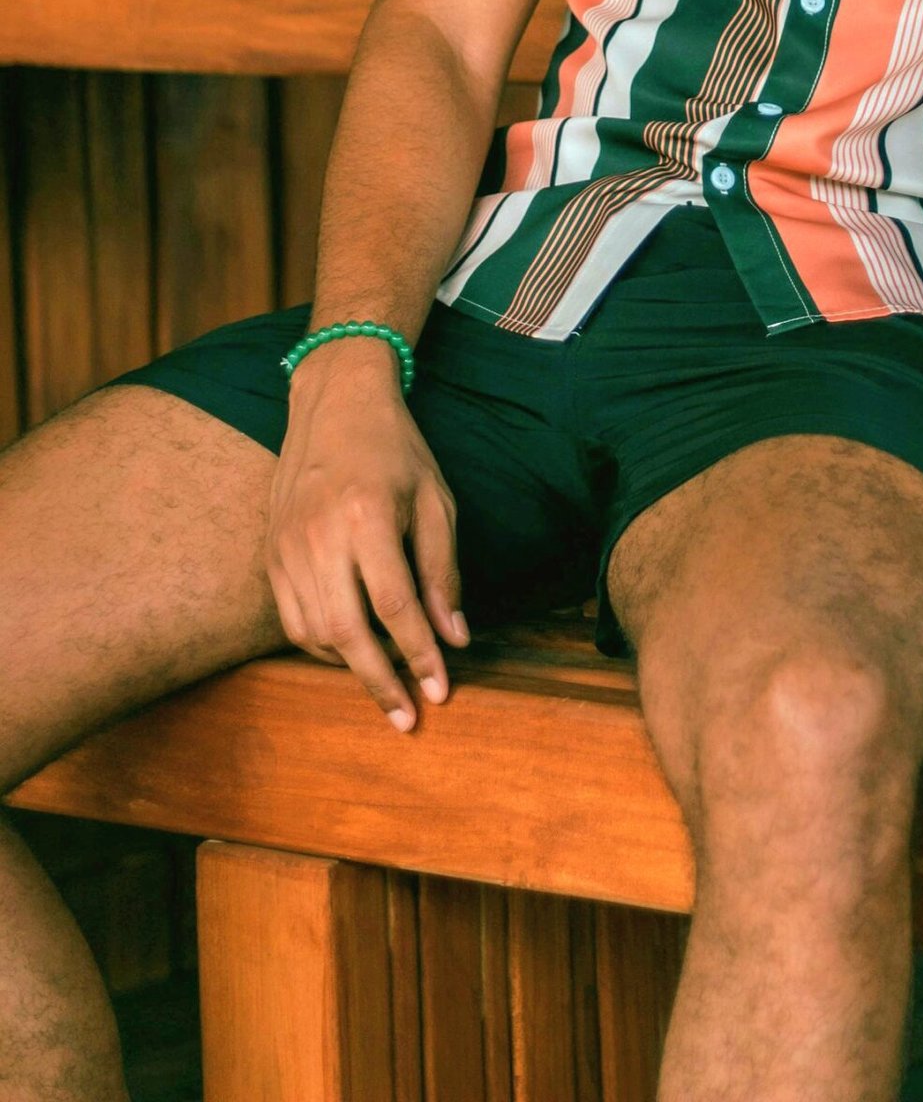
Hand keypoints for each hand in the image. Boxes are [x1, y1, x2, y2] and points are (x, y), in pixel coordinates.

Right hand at [265, 343, 468, 729]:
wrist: (334, 403)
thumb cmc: (395, 449)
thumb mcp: (435, 500)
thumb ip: (443, 571)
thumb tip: (454, 638)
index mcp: (367, 516)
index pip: (395, 606)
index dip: (419, 656)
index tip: (441, 690)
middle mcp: (319, 535)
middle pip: (347, 632)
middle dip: (380, 682)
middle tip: (408, 717)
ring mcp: (287, 546)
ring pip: (314, 633)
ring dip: (350, 669)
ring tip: (386, 686)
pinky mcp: (271, 553)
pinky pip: (291, 619)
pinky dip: (321, 646)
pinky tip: (351, 651)